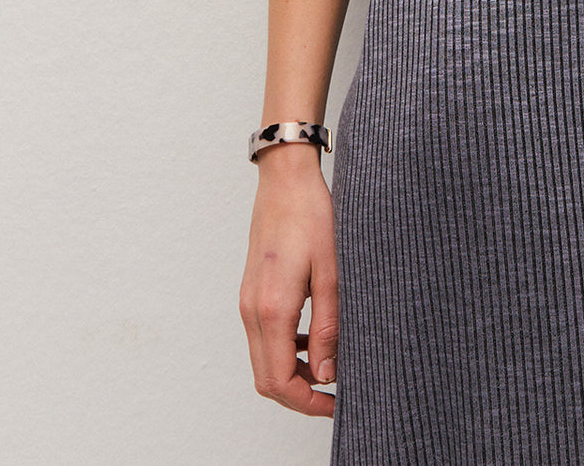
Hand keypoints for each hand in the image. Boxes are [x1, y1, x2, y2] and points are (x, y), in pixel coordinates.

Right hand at [239, 154, 338, 416]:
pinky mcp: (251, 292)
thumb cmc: (312, 216)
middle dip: (299, 395)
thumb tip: (329, 374)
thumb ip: (329, 327)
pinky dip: (285, 351)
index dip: (308, 403)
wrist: (285, 179)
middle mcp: (252, 310)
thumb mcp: (332, 272)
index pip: (280, 381)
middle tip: (335, 395)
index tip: (336, 405)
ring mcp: (247, 301)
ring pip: (263, 361)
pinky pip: (263, 338)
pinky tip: (314, 340)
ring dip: (292, 374)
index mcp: (272, 309)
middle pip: (266, 379)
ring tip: (330, 367)